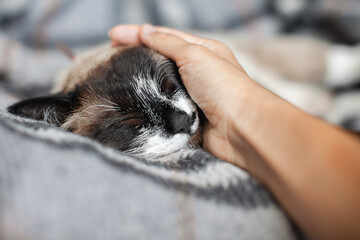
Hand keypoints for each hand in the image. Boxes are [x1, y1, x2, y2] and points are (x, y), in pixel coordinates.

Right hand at [109, 24, 258, 167]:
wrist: (240, 128)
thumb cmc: (223, 86)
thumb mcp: (195, 54)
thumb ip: (168, 43)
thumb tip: (145, 31)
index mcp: (201, 51)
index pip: (164, 37)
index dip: (138, 34)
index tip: (112, 36)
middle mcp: (196, 72)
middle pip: (160, 60)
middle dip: (136, 56)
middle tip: (110, 56)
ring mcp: (190, 96)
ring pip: (159, 86)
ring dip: (141, 82)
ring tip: (116, 77)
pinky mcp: (185, 117)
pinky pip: (162, 108)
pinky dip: (149, 105)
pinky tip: (133, 101)